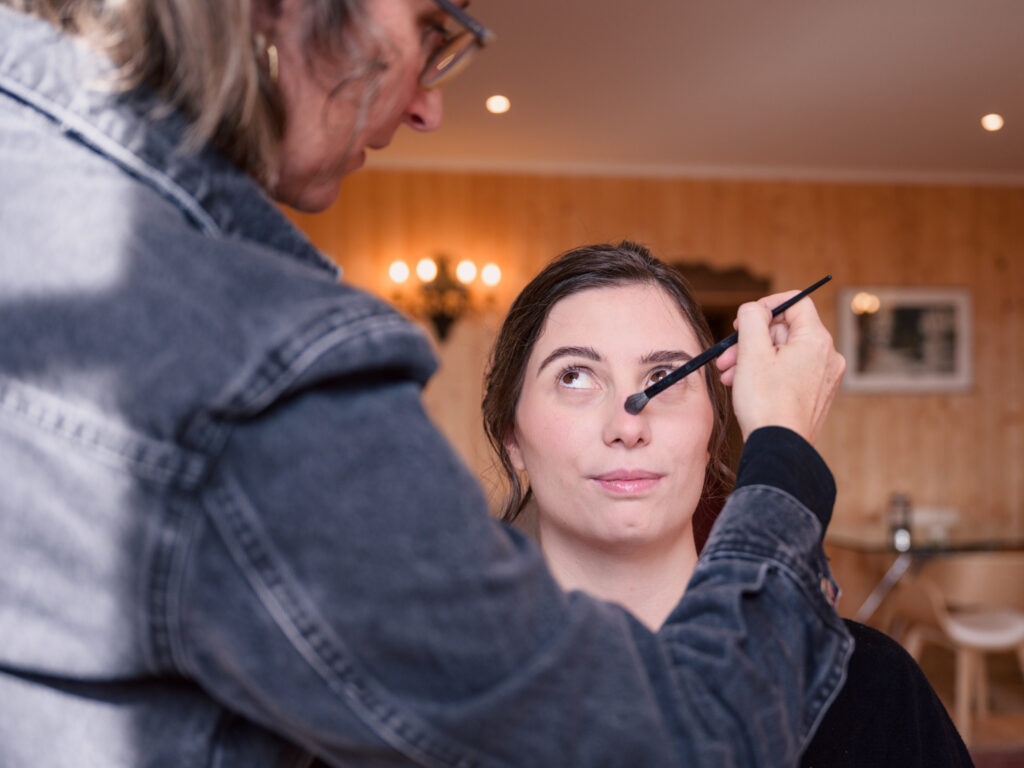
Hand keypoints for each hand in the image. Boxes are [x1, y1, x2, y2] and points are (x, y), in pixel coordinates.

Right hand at [715, 291, 845, 444]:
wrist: (779, 447)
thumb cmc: (766, 402)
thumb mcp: (752, 352)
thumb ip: (753, 319)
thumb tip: (754, 309)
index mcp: (816, 340)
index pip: (795, 302)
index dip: (766, 305)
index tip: (744, 320)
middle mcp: (827, 356)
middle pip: (785, 331)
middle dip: (752, 340)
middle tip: (727, 355)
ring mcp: (824, 377)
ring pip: (784, 353)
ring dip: (753, 358)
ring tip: (729, 374)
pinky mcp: (816, 395)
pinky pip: (789, 372)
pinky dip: (767, 373)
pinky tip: (744, 385)